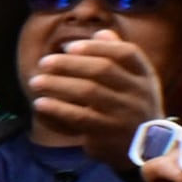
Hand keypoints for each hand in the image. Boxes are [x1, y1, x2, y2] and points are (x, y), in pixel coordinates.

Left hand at [26, 31, 164, 154]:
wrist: (146, 148)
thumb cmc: (133, 107)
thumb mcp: (137, 81)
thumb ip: (120, 56)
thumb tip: (101, 32)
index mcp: (144, 76)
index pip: (126, 53)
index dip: (97, 46)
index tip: (69, 46)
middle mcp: (137, 92)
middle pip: (103, 69)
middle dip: (70, 63)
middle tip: (44, 62)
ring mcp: (123, 113)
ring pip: (88, 91)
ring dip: (57, 84)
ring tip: (35, 81)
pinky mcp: (107, 132)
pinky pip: (79, 117)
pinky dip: (58, 108)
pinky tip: (40, 103)